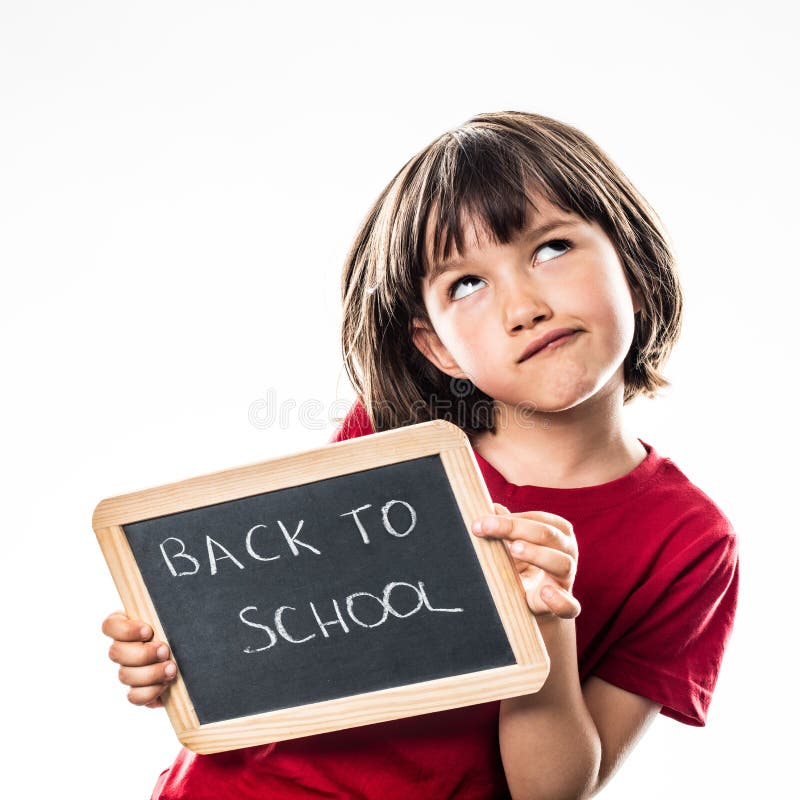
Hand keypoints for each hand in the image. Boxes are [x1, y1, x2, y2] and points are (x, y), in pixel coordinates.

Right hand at [101, 610, 176, 706]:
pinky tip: (165, 686)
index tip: (148, 630)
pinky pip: (134, 696)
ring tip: (172, 669)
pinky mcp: (138, 689)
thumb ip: (166, 610)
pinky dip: (150, 693)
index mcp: (127, 625)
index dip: (126, 630)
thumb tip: (169, 602)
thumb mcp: (173, 614)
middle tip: (165, 650)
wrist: (196, 650)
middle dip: (143, 654)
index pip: (110, 625)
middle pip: (116, 653)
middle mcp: (123, 648)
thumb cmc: (182, 626)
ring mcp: (128, 670)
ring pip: (125, 676)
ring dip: (150, 674)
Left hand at [472, 503, 579, 618]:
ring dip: (537, 554)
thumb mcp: (513, 543)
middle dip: (516, 528)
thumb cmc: (523, 564)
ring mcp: (567, 579)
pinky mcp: (565, 605)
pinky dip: (560, 600)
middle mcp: (567, 552)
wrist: (530, 602)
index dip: (511, 518)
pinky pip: (570, 605)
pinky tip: (545, 592)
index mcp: (557, 533)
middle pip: (549, 535)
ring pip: (562, 563)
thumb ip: (505, 527)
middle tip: (488, 527)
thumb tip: (492, 507)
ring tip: (513, 549)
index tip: (482, 521)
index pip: (538, 519)